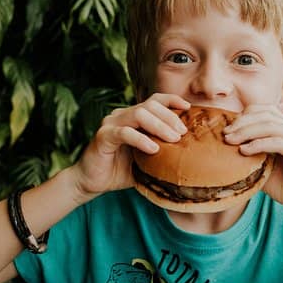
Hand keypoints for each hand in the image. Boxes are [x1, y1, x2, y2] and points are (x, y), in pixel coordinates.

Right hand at [71, 94, 189, 198]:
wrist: (92, 182)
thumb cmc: (121, 171)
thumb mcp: (147, 160)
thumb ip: (162, 152)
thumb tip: (190, 153)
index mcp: (133, 117)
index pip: (154, 101)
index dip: (171, 100)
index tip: (188, 107)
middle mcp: (121, 115)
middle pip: (150, 105)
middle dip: (169, 116)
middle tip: (182, 132)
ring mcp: (111, 124)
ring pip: (138, 114)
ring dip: (159, 125)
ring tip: (173, 139)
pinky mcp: (103, 136)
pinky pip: (124, 133)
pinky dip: (141, 139)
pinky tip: (153, 149)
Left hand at [222, 105, 282, 215]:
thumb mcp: (265, 168)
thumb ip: (252, 154)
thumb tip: (227, 148)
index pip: (265, 111)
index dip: (244, 116)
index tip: (227, 130)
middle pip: (265, 114)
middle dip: (242, 122)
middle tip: (225, 134)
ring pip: (270, 125)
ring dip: (246, 131)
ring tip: (230, 141)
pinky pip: (277, 141)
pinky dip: (259, 144)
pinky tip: (245, 151)